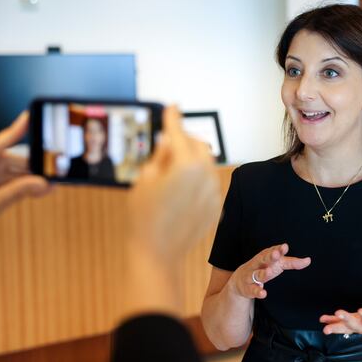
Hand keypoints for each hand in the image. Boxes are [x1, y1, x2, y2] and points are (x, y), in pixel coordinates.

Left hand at [0, 112, 50, 236]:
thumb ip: (16, 193)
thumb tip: (41, 183)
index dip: (15, 130)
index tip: (29, 116)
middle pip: (10, 160)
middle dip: (32, 167)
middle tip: (53, 171)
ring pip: (12, 173)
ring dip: (31, 180)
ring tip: (50, 185)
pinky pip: (9, 184)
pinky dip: (23, 188)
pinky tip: (40, 189)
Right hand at [127, 106, 220, 262]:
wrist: (158, 253)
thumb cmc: (144, 217)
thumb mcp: (145, 180)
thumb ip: (160, 156)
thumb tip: (167, 141)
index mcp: (187, 165)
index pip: (179, 134)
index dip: (174, 119)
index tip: (173, 108)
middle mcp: (206, 176)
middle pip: (199, 145)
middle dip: (186, 140)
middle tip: (169, 142)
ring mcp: (214, 192)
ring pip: (207, 165)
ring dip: (193, 160)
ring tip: (173, 170)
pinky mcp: (216, 206)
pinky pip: (209, 184)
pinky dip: (198, 179)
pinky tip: (182, 190)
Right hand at [229, 243, 310, 298]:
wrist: (240, 280)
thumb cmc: (263, 268)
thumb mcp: (278, 264)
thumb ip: (292, 263)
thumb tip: (308, 260)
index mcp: (266, 256)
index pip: (272, 251)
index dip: (278, 249)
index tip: (285, 247)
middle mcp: (258, 264)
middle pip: (263, 259)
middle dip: (270, 257)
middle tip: (276, 254)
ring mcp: (252, 276)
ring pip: (258, 274)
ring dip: (263, 273)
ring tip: (269, 272)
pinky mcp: (248, 288)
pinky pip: (253, 290)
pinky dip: (258, 291)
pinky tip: (264, 293)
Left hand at [320, 295, 361, 341]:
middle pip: (357, 326)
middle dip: (348, 321)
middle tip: (340, 314)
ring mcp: (360, 327)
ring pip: (347, 328)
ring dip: (336, 326)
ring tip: (325, 327)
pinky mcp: (355, 324)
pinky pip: (343, 325)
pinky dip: (333, 322)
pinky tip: (323, 319)